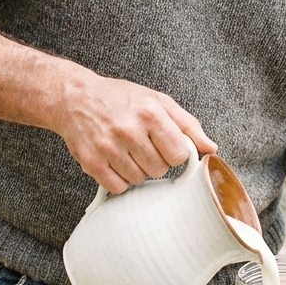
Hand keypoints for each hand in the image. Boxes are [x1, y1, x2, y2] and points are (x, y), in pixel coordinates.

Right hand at [55, 72, 216, 193]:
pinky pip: (119, 187)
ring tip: (126, 150)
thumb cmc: (120, 98)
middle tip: (141, 144)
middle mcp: (129, 130)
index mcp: (150, 113)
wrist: (75, 97)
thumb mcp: (157, 101)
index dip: (174, 153)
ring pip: (140, 180)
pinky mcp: (91, 162)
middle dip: (155, 160)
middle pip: (160, 170)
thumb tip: (210, 148)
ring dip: (137, 170)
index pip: (179, 154)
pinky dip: (119, 179)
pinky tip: (114, 161)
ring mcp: (109, 147)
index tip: (164, 145)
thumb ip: (187, 124)